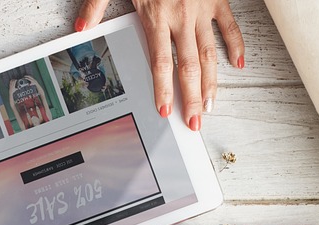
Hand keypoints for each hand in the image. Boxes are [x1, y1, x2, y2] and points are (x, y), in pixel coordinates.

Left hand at [76, 0, 244, 129]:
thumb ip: (96, 4)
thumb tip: (81, 27)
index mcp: (157, 15)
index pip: (161, 62)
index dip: (164, 89)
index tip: (166, 110)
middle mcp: (182, 16)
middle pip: (189, 65)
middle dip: (192, 97)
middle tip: (195, 120)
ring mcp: (202, 8)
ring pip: (210, 52)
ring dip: (212, 81)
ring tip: (210, 104)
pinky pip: (229, 26)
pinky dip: (235, 45)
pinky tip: (237, 65)